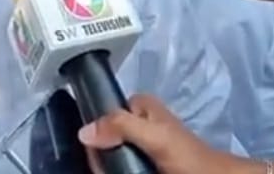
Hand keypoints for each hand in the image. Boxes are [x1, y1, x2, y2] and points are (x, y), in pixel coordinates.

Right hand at [78, 95, 254, 173]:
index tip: (95, 149)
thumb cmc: (189, 157)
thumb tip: (84, 131)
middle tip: (107, 166)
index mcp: (140, 106)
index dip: (96, 130)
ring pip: (111, 153)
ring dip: (109, 164)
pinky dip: (117, 168)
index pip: (103, 111)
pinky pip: (120, 164)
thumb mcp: (155, 136)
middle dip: (101, 152)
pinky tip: (118, 171)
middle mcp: (138, 122)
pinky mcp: (142, 162)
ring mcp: (140, 145)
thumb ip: (122, 126)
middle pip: (104, 136)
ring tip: (110, 169)